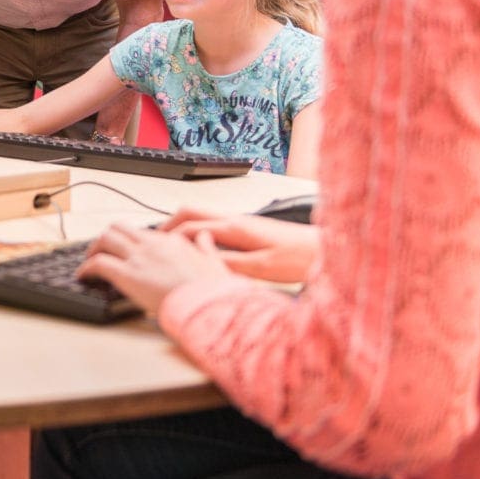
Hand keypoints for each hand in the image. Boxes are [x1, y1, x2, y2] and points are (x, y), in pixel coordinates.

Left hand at [77, 223, 231, 316]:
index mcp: (173, 241)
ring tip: (90, 259)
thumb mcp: (215, 263)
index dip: (132, 241)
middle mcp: (152, 244)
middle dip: (108, 237)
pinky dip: (86, 268)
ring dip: (94, 248)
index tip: (129, 250)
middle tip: (102, 249)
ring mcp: (139, 258)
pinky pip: (98, 263)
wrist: (208, 303)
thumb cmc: (213, 290)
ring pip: (105, 238)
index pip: (144, 233)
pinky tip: (83, 276)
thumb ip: (206, 248)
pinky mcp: (127, 274)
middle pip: (120, 227)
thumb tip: (205, 237)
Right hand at [158, 207, 318, 283]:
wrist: (326, 248)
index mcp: (235, 227)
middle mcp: (236, 219)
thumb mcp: (261, 268)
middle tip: (154, 241)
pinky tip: (200, 247)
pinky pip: (214, 224)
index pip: (190, 227)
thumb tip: (199, 261)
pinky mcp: (249, 229)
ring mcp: (242, 222)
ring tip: (171, 245)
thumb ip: (228, 263)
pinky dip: (198, 232)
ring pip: (202, 215)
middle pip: (191, 211)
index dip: (168, 239)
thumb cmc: (299, 258)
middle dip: (168, 224)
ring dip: (183, 226)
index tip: (154, 250)